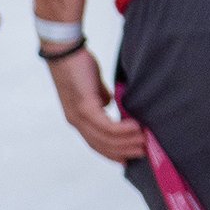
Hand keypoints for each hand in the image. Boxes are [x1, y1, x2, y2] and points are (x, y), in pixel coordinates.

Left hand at [47, 48, 146, 163]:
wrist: (64, 51)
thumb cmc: (78, 65)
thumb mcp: (92, 86)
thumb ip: (100, 97)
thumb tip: (110, 104)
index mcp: (77, 118)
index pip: (95, 143)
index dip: (111, 153)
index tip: (128, 159)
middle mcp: (76, 121)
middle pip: (101, 145)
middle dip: (123, 151)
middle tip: (144, 152)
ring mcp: (79, 115)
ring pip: (104, 138)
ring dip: (126, 142)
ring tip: (145, 140)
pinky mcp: (85, 106)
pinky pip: (106, 125)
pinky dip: (122, 129)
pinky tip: (136, 127)